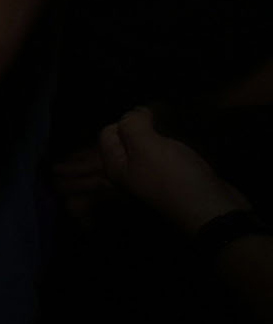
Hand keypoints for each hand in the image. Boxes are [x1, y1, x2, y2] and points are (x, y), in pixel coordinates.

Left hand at [99, 107, 252, 233]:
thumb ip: (133, 124)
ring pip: (152, 147)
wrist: (214, 212)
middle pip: (130, 139)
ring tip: (179, 129)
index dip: (127, 120)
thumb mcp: (146, 146)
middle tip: (165, 121)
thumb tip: (136, 111)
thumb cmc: (175, 177)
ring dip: (164, 135)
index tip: (150, 119)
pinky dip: (178, 147)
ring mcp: (154, 179)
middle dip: (146, 126)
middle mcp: (130, 174)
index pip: (108, 132)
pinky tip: (190, 143)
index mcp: (116, 167)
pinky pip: (171, 157)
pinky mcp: (177, 181)